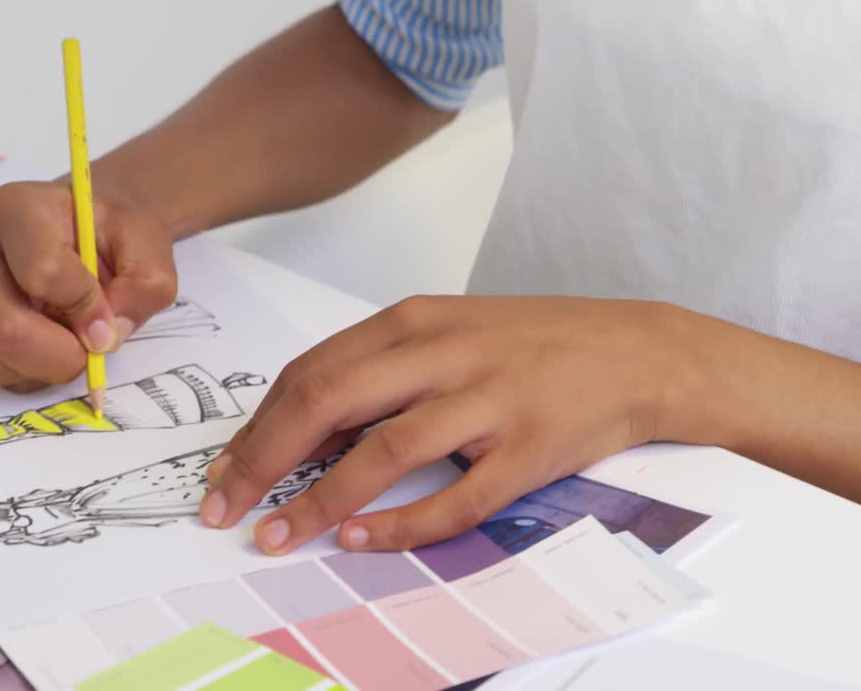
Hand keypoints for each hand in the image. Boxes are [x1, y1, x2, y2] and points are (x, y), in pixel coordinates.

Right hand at [0, 181, 176, 391]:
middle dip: (60, 355)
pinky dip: (27, 374)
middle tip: (93, 348)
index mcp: (19, 207)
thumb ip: (144, 286)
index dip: (85, 308)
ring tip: (70, 340)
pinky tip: (48, 345)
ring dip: (44, 368)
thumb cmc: (112, 233)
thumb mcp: (149, 245)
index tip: (110, 316)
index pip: (42, 272)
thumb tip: (104, 337)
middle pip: (2, 326)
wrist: (86, 229)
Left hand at [199, 295, 698, 553]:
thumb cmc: (533, 343)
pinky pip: (456, 498)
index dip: (257, 427)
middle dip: (264, 461)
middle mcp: (443, 354)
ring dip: (320, 500)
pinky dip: (403, 523)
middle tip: (226, 508)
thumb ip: (380, 369)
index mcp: (414, 320)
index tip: (223, 470)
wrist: (637, 351)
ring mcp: (488, 401)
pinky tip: (363, 539)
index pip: (310, 372)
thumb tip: (304, 426)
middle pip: (328, 403)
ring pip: (384, 452)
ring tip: (278, 536)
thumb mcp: (448, 332)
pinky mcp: (528, 450)